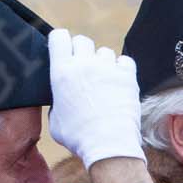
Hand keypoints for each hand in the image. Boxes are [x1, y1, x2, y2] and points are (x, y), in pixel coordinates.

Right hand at [46, 30, 144, 167]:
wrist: (108, 146)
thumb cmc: (79, 137)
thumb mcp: (55, 120)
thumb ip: (57, 100)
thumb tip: (62, 97)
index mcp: (61, 71)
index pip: (58, 36)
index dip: (61, 42)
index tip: (64, 52)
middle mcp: (84, 64)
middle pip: (82, 40)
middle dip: (82, 52)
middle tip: (83, 70)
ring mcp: (107, 68)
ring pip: (104, 51)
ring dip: (102, 62)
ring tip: (102, 82)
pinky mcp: (127, 76)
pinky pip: (124, 61)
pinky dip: (121, 68)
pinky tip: (118, 82)